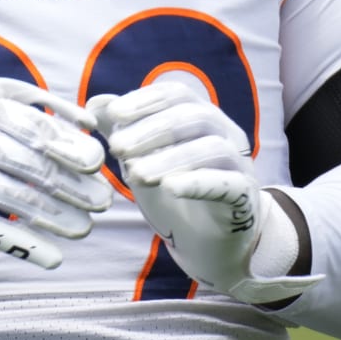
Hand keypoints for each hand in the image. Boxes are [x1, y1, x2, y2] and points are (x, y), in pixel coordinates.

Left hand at [90, 82, 320, 304]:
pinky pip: (227, 184)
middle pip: (192, 116)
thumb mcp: (142, 162)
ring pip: (211, 148)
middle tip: (117, 148)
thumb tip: (96, 103)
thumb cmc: (174, 196)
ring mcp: (239, 164)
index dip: (145, 101)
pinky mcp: (244, 197)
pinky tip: (170, 188)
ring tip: (135, 174)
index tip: (114, 114)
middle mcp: (225, 133)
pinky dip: (197, 182)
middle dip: (150, 130)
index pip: (175, 95)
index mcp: (200, 117)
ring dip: (169, 158)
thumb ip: (123, 132)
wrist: (206, 244)